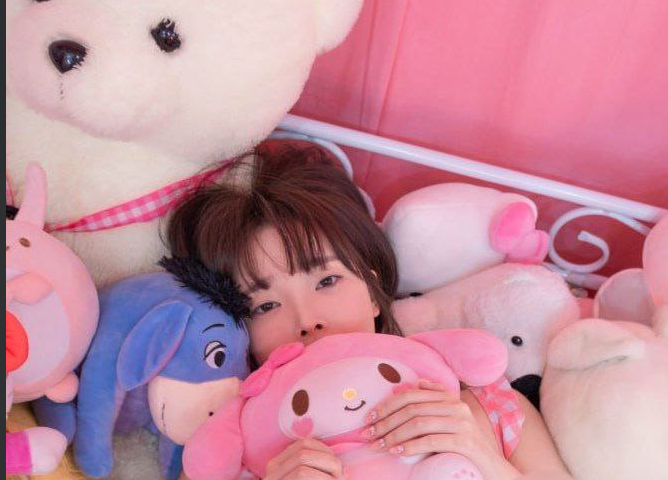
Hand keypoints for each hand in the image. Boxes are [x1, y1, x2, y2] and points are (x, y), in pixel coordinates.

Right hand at [264, 438, 343, 479]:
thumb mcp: (309, 475)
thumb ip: (316, 469)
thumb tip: (344, 469)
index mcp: (278, 463)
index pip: (302, 444)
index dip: (324, 450)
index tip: (338, 464)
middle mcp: (271, 470)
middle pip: (303, 453)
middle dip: (328, 462)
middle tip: (342, 475)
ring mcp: (273, 479)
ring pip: (302, 469)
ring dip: (326, 476)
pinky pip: (301, 476)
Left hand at [361, 380, 517, 478]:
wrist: (494, 470)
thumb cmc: (465, 446)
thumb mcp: (449, 421)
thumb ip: (435, 401)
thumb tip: (417, 382)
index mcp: (450, 398)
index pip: (412, 394)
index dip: (388, 404)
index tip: (370, 417)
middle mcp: (457, 406)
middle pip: (412, 408)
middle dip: (386, 421)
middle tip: (368, 434)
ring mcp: (463, 423)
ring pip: (419, 423)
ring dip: (394, 434)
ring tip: (378, 445)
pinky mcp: (466, 442)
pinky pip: (432, 441)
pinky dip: (411, 446)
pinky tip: (397, 452)